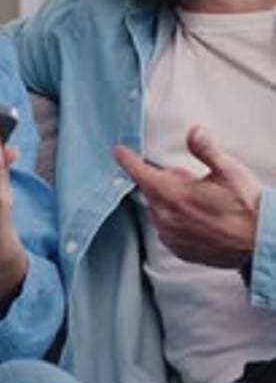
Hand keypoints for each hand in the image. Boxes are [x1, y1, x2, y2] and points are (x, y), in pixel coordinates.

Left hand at [114, 125, 260, 267]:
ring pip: (159, 210)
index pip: (140, 173)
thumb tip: (193, 133)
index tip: (120, 152)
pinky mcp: (180, 250)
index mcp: (174, 195)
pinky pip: (167, 229)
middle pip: (151, 191)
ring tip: (200, 199)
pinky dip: (175, 219)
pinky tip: (198, 217)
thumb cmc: (248, 209)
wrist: (261, 243)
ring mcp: (172, 237)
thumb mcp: (228, 170)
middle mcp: (167, 219)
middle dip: (165, 180)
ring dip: (170, 201)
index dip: (128, 160)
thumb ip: (205, 149)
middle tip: (191, 178)